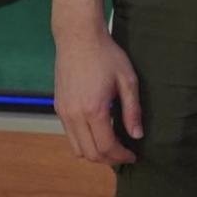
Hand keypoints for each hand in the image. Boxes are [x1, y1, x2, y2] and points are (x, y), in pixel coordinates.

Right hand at [53, 26, 142, 164]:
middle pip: (90, 154)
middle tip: (124, 154)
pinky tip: (98, 132)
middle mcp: (75, 115)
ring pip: (77, 148)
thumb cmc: (107, 55)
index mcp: (94, 110)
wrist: (79, 37)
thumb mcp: (128, 80)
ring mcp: (64, 112)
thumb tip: (137, 135)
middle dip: (109, 159)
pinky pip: (70, 135)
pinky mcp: (59, 107)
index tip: (133, 155)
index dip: (121, 156)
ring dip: (95, 153)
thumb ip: (132, 111)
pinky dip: (84, 141)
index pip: (106, 147)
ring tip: (112, 146)